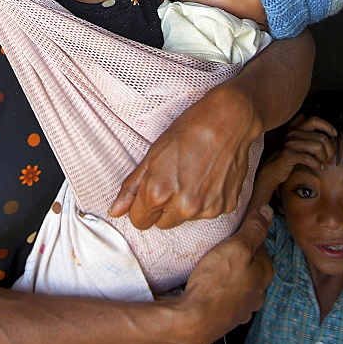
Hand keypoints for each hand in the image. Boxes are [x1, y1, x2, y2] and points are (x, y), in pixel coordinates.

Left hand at [109, 79, 260, 229]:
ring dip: (184, 204)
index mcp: (158, 193)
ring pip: (185, 218)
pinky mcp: (226, 207)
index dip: (141, 206)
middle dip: (163, 207)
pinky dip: (206, 200)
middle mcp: (183, 207)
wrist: (227, 120)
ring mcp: (207, 209)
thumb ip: (132, 186)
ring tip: (192, 174)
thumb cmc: (188, 130)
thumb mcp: (152, 154)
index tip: (150, 191)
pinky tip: (209, 176)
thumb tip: (115, 211)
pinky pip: (207, 212)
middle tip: (173, 178)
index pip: (139, 221)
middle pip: (162, 224)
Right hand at [169, 204, 273, 343]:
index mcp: (264, 274)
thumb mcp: (236, 247)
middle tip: (218, 247)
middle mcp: (259, 293)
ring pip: (240, 282)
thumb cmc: (216, 282)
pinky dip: (222, 291)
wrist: (195, 321)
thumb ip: (253, 229)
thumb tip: (268, 211)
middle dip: (238, 256)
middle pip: (251, 265)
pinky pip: (228, 297)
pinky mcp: (229, 318)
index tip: (230, 232)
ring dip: (230, 275)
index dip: (245, 236)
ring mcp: (244, 308)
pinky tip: (209, 287)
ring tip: (211, 267)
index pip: (260, 246)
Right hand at [257, 115, 335, 196]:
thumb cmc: (285, 155)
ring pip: (317, 146)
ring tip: (322, 162)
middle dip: (329, 149)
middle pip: (321, 137)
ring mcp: (290, 144)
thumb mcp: (291, 139)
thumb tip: (303, 114)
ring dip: (323, 157)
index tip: (334, 134)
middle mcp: (293, 133)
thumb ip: (297, 126)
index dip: (327, 126)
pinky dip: (316, 164)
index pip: (314, 120)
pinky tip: (319, 167)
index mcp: (295, 128)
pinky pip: (309, 158)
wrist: (270, 170)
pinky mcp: (288, 155)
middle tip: (328, 157)